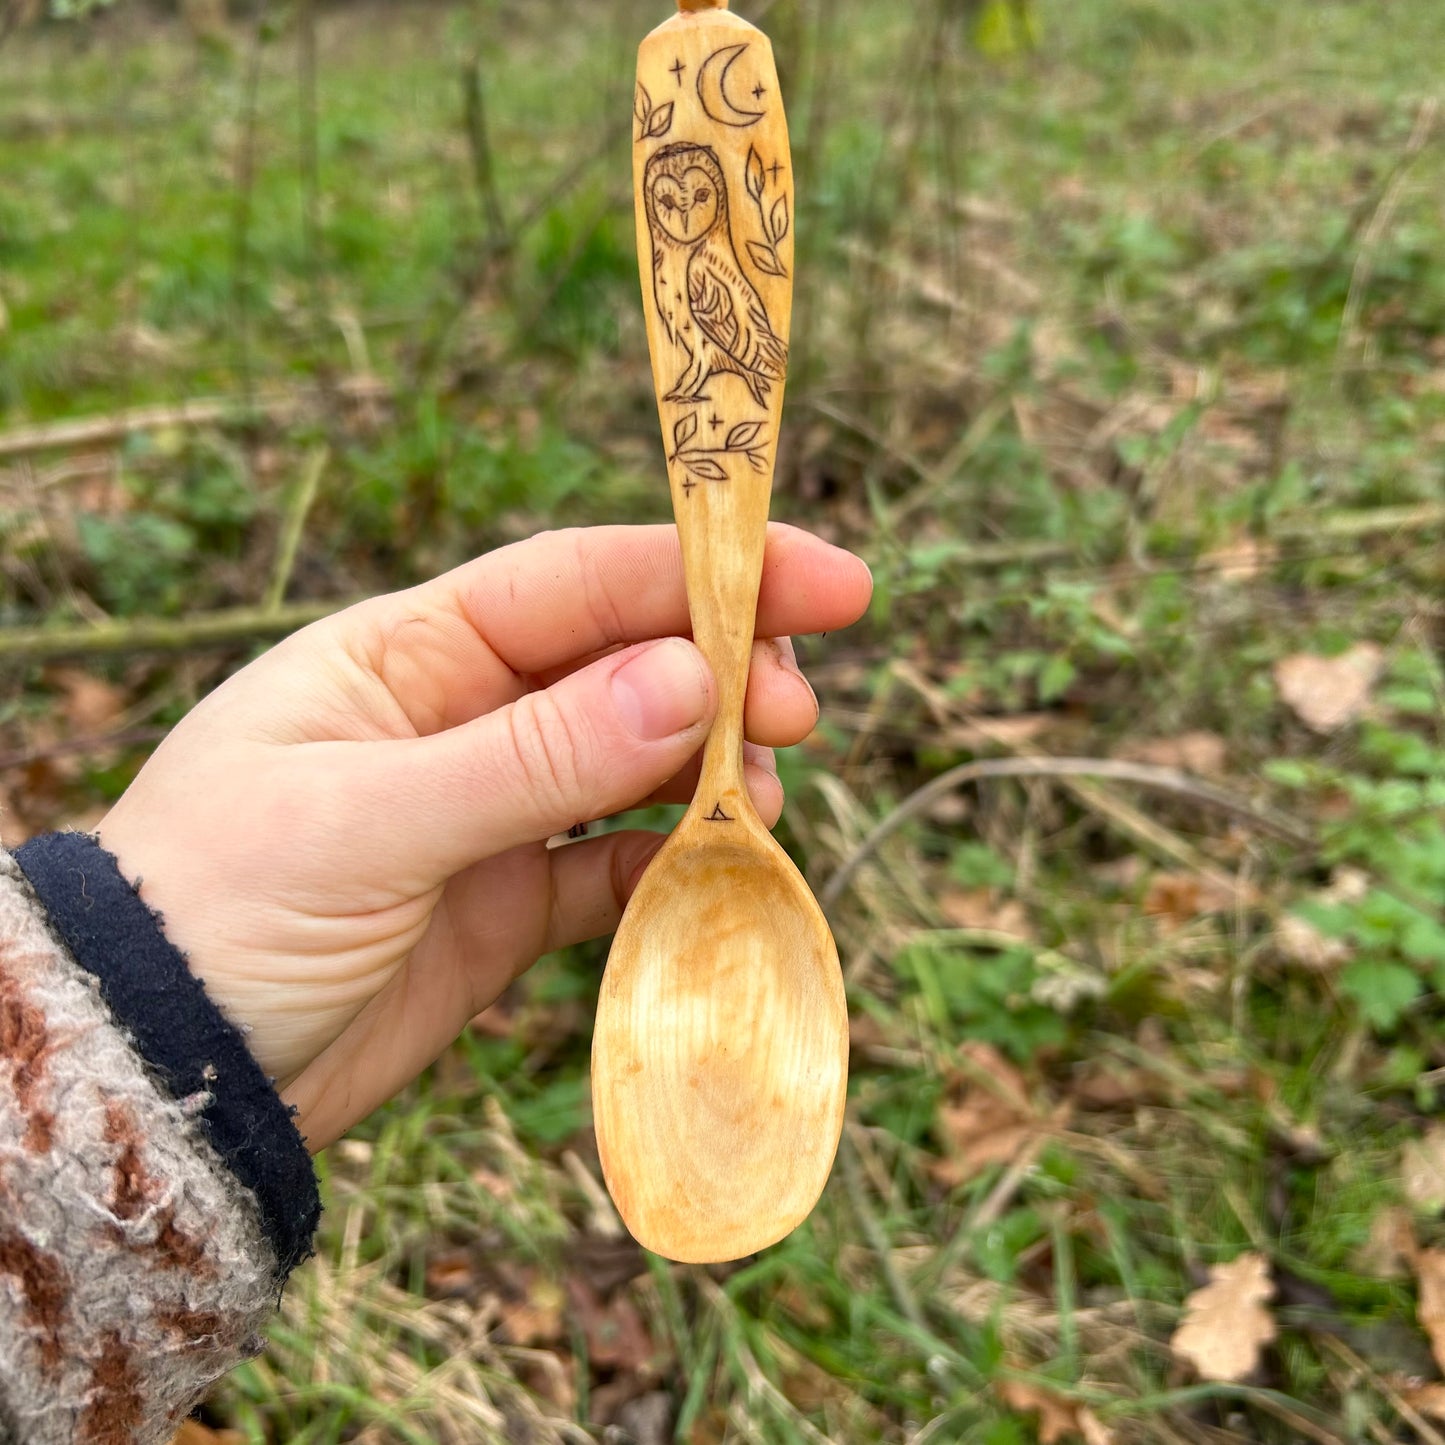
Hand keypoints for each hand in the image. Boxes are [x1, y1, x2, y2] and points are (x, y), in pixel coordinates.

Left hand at [99, 524, 870, 1149]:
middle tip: (800, 708)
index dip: (703, 568)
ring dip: (709, 768)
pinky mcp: (508, 900)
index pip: (577, 581)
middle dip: (724, 672)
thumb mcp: (370, 820)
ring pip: (634, 760)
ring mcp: (490, 809)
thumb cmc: (219, 909)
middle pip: (624, 663)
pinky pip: (616, 865)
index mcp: (409, 651)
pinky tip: (716, 869)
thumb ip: (534, 756)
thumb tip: (689, 681)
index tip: (824, 578)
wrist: (161, 1075)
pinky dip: (673, 864)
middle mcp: (460, 715)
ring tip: (760, 797)